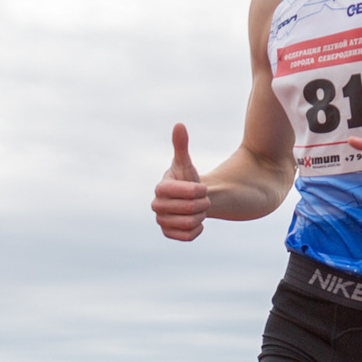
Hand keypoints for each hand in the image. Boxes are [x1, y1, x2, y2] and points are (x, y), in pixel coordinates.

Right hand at [153, 124, 208, 240]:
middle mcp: (156, 206)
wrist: (189, 199)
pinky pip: (187, 237)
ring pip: (187, 223)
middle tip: (204, 199)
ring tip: (200, 210)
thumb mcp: (186, 163)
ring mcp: (162, 221)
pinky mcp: (168, 234)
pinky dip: (197, 229)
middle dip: (201, 204)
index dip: (194, 191)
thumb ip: (181, 146)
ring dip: (200, 216)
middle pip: (186, 209)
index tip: (202, 187)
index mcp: (160, 189)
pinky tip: (197, 222)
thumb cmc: (187, 179)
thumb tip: (179, 125)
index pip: (177, 192)